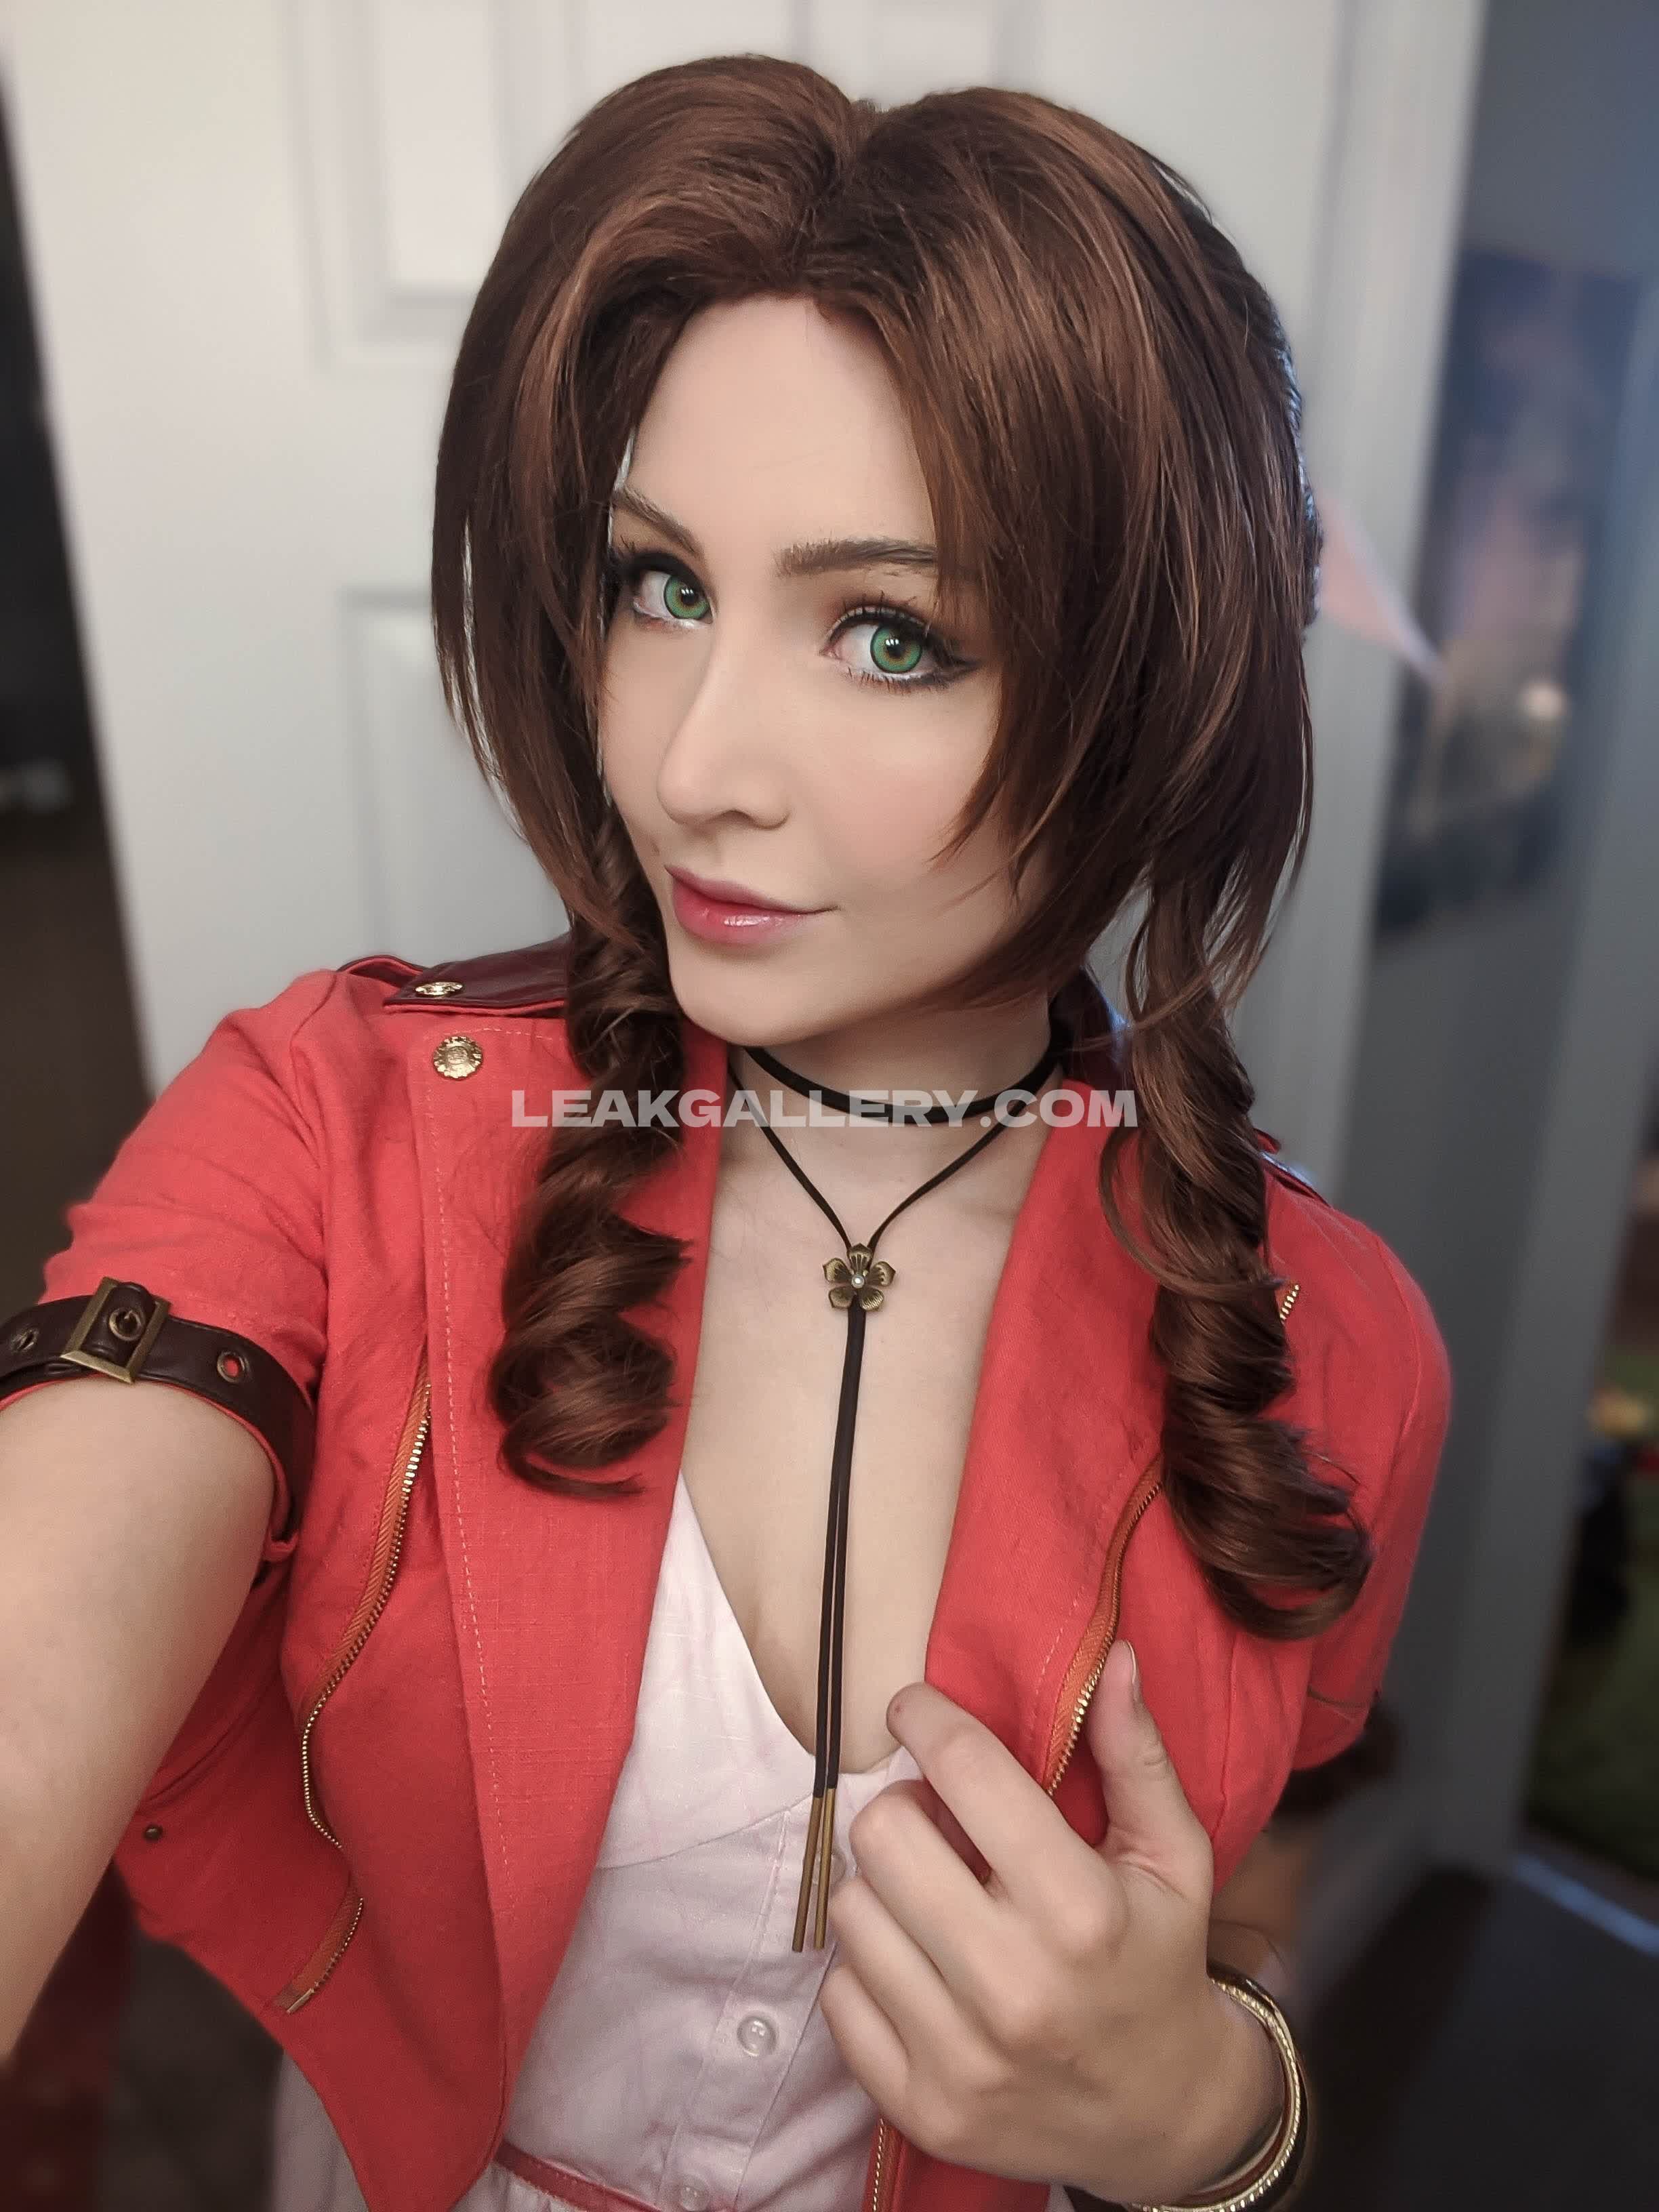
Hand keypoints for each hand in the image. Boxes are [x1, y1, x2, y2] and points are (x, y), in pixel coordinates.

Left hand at [817, 1643, 1280, 2201]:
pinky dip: (869, 1968)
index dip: (928, 1719)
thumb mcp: (1174, 1857)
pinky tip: (918, 1962)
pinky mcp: (921, 2107)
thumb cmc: (1159, 1961)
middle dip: (903, 1809)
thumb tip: (1117, 1659)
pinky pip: (839, 1997)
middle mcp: (1016, 1987)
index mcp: (1083, 1913)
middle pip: (883, 1835)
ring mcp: (963, 2058)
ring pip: (853, 1910)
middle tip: (932, 1818)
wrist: (1161, 2119)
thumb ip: (1139, 1756)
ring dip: (883, 1888)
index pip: (968, 1774)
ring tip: (930, 1894)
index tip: (915, 1707)